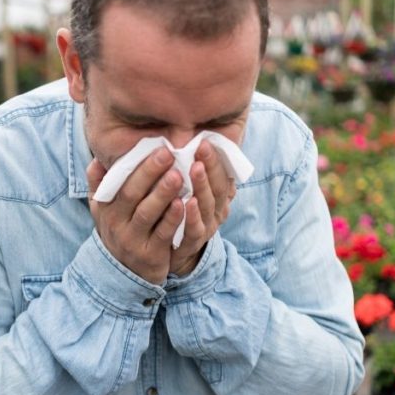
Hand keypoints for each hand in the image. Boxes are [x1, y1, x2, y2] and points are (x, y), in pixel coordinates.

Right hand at [87, 148, 184, 284]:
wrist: (124, 274)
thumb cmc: (119, 230)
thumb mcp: (103, 210)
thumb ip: (99, 185)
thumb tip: (97, 159)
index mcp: (106, 207)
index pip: (118, 182)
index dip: (135, 164)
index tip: (154, 146)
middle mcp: (116, 223)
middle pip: (132, 194)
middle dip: (150, 172)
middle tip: (168, 153)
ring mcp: (132, 240)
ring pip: (147, 213)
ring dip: (162, 193)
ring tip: (179, 175)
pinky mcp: (150, 255)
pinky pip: (162, 234)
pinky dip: (173, 219)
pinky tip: (185, 204)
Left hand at [169, 141, 236, 275]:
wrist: (173, 253)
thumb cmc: (181, 214)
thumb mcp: (190, 191)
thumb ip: (193, 172)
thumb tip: (192, 142)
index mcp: (217, 196)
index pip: (221, 174)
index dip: (215, 158)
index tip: (205, 141)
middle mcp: (215, 211)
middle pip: (216, 187)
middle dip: (211, 166)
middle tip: (202, 148)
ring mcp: (205, 228)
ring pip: (207, 206)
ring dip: (202, 186)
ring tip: (195, 168)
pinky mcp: (191, 244)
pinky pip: (194, 230)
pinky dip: (192, 217)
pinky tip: (186, 202)